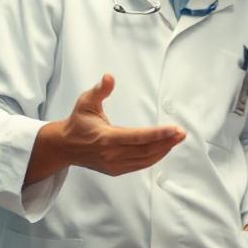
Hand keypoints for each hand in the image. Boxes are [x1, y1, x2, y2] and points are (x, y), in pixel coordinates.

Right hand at [37, 75, 184, 179]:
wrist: (65, 147)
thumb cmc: (77, 122)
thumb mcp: (85, 102)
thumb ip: (99, 90)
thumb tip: (109, 77)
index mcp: (105, 138)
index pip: (137, 137)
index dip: (158, 134)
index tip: (174, 129)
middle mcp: (111, 154)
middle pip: (146, 150)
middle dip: (166, 142)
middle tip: (181, 133)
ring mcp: (114, 164)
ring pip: (145, 159)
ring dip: (163, 150)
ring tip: (177, 139)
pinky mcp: (116, 170)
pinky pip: (140, 165)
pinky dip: (154, 157)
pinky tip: (164, 148)